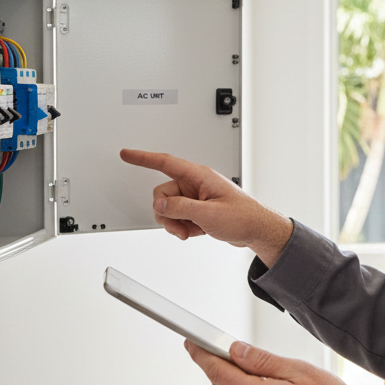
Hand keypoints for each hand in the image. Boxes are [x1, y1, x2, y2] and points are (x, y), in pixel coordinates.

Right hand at [119, 149, 292, 264]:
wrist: (258, 230)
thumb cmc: (243, 216)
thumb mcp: (209, 214)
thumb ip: (180, 208)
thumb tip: (159, 204)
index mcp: (199, 176)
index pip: (165, 162)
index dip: (143, 158)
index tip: (127, 154)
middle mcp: (196, 184)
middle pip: (163, 193)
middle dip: (166, 213)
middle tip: (180, 227)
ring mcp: (197, 197)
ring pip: (169, 208)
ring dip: (175, 223)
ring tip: (191, 231)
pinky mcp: (198, 209)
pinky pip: (179, 217)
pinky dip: (184, 227)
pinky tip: (198, 231)